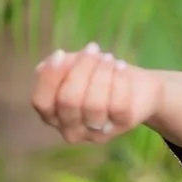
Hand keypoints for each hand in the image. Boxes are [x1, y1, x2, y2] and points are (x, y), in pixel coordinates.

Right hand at [31, 42, 163, 144]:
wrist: (140, 87)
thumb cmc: (99, 75)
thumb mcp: (75, 67)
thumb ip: (59, 66)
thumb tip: (48, 65)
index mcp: (52, 116)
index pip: (41, 102)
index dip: (49, 78)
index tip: (60, 53)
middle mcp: (71, 131)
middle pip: (68, 101)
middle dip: (80, 69)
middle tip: (92, 49)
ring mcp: (97, 133)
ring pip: (94, 104)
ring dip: (101, 73)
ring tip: (108, 57)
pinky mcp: (122, 127)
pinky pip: (118, 105)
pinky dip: (119, 81)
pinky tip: (121, 66)